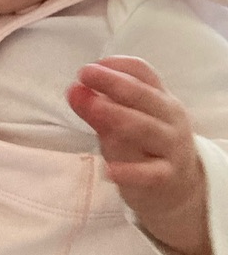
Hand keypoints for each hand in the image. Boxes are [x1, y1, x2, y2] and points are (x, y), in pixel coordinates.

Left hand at [67, 55, 209, 254]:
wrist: (179, 189)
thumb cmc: (145, 147)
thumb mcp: (123, 123)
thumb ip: (99, 107)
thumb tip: (74, 89)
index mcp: (160, 98)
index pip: (142, 72)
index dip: (117, 65)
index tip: (91, 65)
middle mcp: (169, 118)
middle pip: (143, 95)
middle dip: (112, 82)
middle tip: (85, 74)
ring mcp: (171, 147)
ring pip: (146, 128)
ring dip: (117, 116)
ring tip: (93, 108)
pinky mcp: (167, 177)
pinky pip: (150, 173)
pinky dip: (130, 172)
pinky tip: (109, 171)